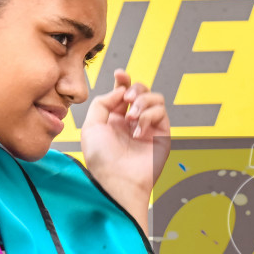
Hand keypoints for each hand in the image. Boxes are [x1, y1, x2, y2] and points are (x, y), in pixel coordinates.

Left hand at [80, 70, 169, 220]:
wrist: (117, 180)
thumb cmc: (102, 159)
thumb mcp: (91, 126)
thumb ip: (103, 102)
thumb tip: (121, 91)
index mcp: (115, 119)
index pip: (124, 92)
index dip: (123, 80)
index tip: (120, 74)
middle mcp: (132, 122)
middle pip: (141, 91)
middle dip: (135, 89)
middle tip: (127, 99)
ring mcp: (148, 127)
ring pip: (155, 98)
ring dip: (142, 102)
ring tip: (132, 118)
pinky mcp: (161, 134)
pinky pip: (161, 112)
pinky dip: (148, 117)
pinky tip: (139, 132)